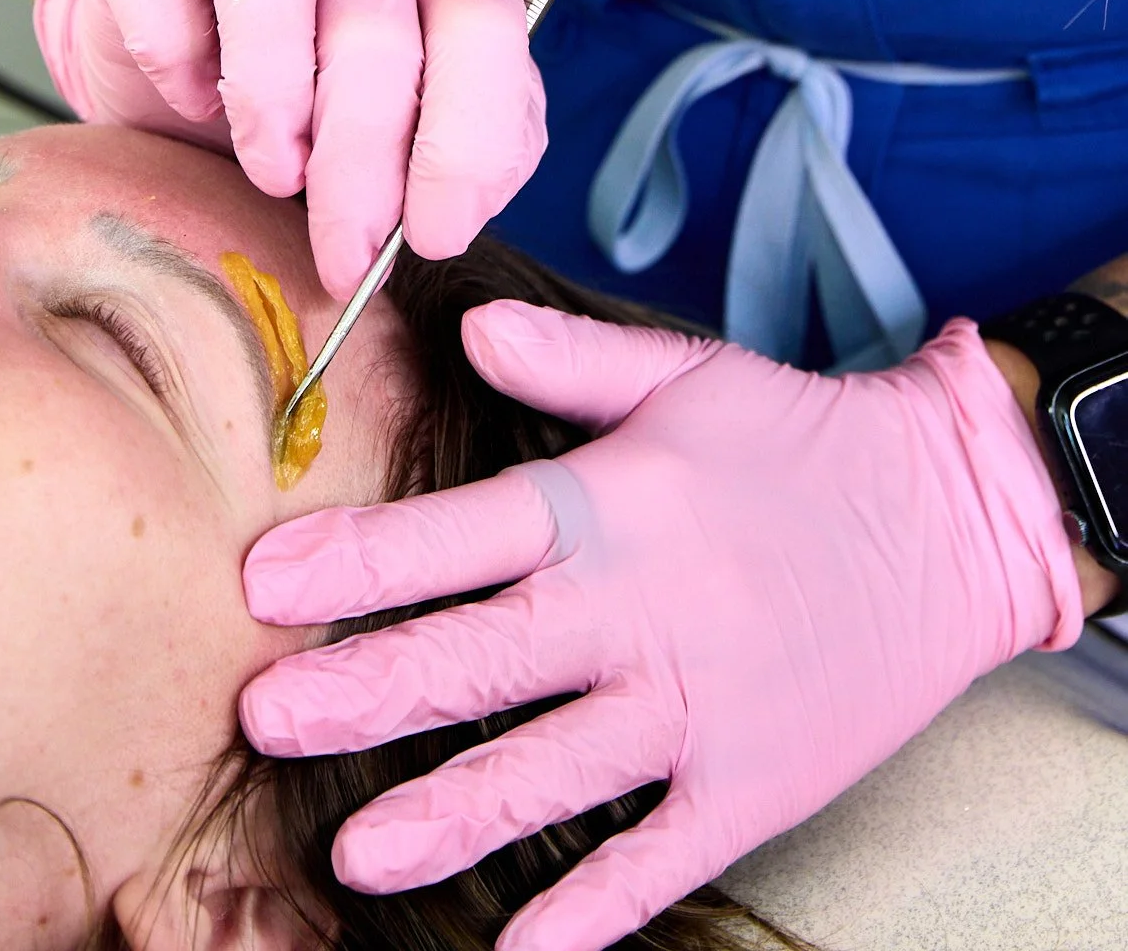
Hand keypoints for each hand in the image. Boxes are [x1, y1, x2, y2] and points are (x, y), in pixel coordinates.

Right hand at [33, 0, 546, 295]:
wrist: (190, 44)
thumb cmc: (322, 99)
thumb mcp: (415, 127)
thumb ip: (460, 155)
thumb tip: (455, 212)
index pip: (486, 25)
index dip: (465, 141)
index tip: (432, 239)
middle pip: (372, 26)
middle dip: (361, 164)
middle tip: (343, 256)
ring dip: (271, 92)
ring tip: (274, 174)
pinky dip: (171, 44)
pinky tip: (188, 99)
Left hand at [239, 304, 1081, 950]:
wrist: (954, 522)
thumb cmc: (803, 440)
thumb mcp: (687, 375)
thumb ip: (570, 361)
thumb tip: (469, 326)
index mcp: (612, 506)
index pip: (464, 531)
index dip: (362, 557)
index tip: (264, 578)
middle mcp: (639, 613)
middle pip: (481, 659)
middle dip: (365, 689)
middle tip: (263, 718)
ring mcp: (694, 710)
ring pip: (549, 773)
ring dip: (448, 814)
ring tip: (353, 855)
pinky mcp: (748, 785)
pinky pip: (654, 861)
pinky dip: (587, 914)